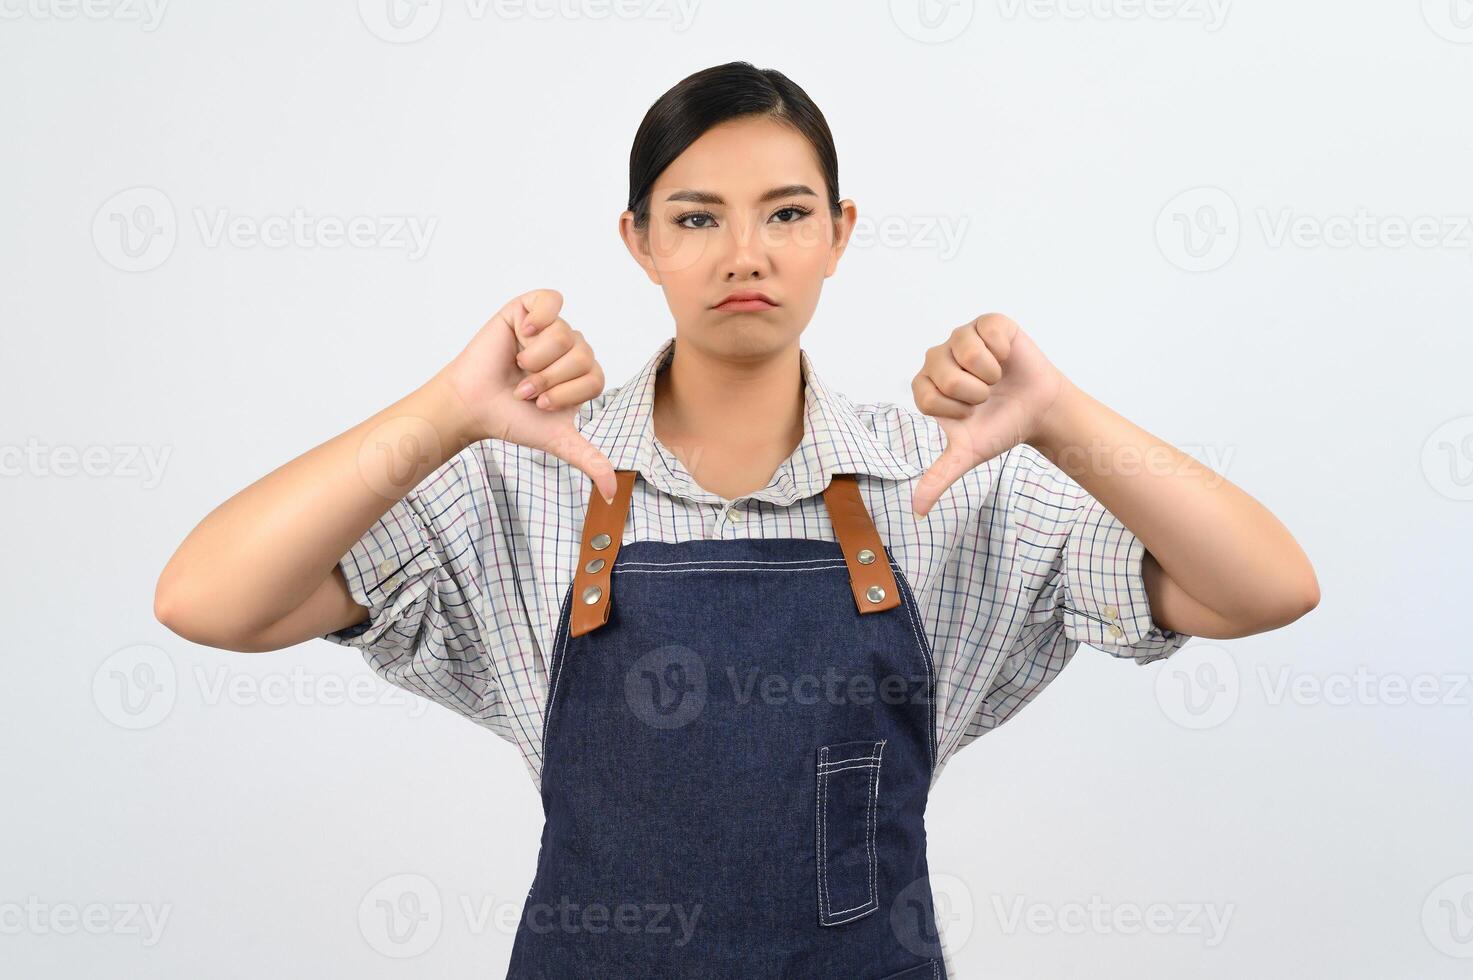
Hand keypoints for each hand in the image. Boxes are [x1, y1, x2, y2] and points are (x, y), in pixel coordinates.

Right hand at [438, 288, 617, 501]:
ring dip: (536, 359)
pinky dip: (539, 318)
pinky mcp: (529, 309)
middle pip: (583, 355)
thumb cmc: (512, 418)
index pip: (596, 377)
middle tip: (524, 388)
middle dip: (549, 380)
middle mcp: (572, 349)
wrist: (473, 404)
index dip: (567, 393)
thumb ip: (589, 459)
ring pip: (564, 334)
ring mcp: (551, 328)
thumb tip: (612, 493)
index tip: (541, 403)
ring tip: (517, 367)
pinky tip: (523, 333)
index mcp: (584, 374)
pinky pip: (552, 300)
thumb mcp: (557, 440)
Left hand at [910, 313, 1067, 516]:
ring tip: (997, 378)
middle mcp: (938, 358)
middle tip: (987, 396)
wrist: (1039, 411)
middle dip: (975, 393)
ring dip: (990, 373)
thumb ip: (939, 476)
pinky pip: (988, 332)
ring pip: (966, 351)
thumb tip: (917, 511)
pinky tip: (1006, 359)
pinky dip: (1003, 351)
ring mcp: (962, 337)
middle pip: (945, 374)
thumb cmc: (1000, 427)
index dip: (955, 410)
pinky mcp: (988, 323)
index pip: (926, 397)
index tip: (971, 413)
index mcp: (926, 386)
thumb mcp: (969, 453)